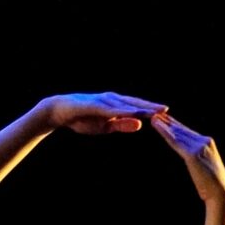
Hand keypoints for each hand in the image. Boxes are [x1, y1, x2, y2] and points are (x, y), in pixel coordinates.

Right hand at [44, 92, 166, 134]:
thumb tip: (139, 126)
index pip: (136, 107)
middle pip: (134, 103)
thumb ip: (122, 124)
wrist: (59, 112)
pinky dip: (122, 111)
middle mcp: (111, 99)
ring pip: (124, 104)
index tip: (166, 114)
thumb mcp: (105, 125)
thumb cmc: (82, 118)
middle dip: (149, 106)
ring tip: (152, 111)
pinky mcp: (93, 105)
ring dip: (139, 107)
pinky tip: (131, 113)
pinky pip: (110, 109)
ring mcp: (102, 101)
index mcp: (116, 104)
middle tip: (166, 110)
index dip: (150, 110)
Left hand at [152, 111, 224, 205]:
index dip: (174, 125)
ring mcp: (199, 146)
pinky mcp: (193, 154)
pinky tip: (157, 128)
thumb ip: (196, 158)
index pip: (187, 132)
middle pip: (182, 130)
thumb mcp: (203, 167)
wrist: (220, 193)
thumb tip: (189, 157)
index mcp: (207, 143)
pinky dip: (165, 134)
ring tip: (153, 118)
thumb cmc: (211, 185)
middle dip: (168, 122)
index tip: (164, 118)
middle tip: (154, 113)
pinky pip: (176, 143)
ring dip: (164, 125)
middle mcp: (204, 141)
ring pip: (178, 134)